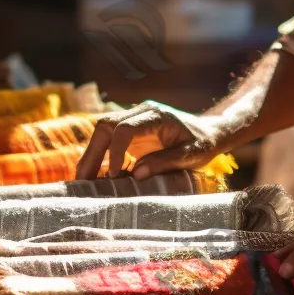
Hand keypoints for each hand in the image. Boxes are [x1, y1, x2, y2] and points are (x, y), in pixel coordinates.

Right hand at [75, 101, 228, 180]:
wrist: (210, 133)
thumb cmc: (203, 144)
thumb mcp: (191, 155)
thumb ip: (165, 162)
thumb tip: (136, 176)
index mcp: (155, 115)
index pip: (125, 128)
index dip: (115, 151)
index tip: (114, 175)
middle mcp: (140, 113)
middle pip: (106, 125)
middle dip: (93, 152)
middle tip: (84, 180)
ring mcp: (134, 120)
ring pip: (102, 131)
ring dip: (91, 155)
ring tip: (83, 181)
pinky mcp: (131, 132)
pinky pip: (109, 141)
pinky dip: (100, 158)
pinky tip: (95, 177)